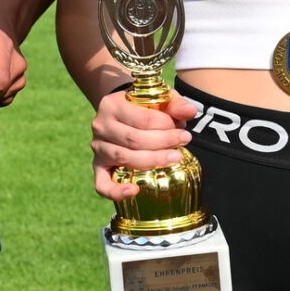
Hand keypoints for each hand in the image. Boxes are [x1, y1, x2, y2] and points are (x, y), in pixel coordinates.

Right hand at [90, 88, 197, 203]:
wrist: (122, 114)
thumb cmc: (144, 108)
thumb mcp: (159, 99)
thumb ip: (176, 104)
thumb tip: (191, 112)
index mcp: (112, 104)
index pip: (142, 119)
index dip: (166, 125)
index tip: (182, 128)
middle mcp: (101, 126)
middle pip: (134, 139)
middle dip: (163, 142)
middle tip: (184, 141)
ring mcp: (98, 148)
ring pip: (125, 158)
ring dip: (153, 160)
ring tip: (175, 158)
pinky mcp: (98, 167)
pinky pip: (102, 184)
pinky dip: (116, 191)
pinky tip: (134, 191)